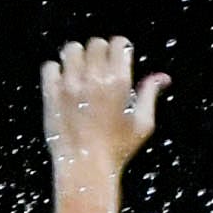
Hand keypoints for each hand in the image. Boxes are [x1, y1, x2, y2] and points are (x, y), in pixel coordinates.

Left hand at [42, 37, 167, 176]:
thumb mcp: (142, 125)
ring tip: (79, 72)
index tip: (118, 56)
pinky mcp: (52, 94)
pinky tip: (63, 83)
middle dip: (100, 52)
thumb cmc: (117, 151)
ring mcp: (70, 85)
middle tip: (99, 67)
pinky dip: (56, 71)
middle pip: (95, 43)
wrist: (85, 169)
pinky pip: (50, 66)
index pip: (118, 43)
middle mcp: (94, 79)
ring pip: (72, 49)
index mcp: (118, 82)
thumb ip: (150, 95)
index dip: (120, 48)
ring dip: (77, 57)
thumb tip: (162, 77)